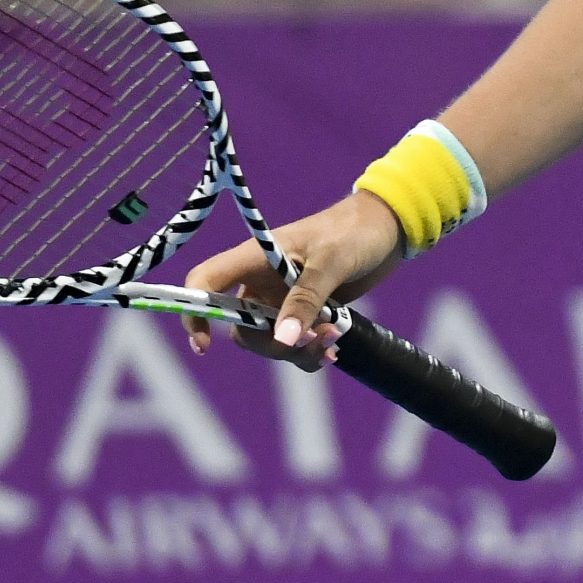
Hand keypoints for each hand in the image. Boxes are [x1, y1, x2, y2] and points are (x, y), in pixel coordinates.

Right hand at [182, 190, 405, 367]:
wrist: (388, 229)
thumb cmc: (354, 231)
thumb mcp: (331, 261)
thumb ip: (306, 299)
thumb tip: (283, 340)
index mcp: (255, 257)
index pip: (205, 282)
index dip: (194, 312)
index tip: (204, 345)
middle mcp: (262, 281)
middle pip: (239, 327)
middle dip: (269, 343)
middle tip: (309, 339)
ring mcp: (282, 299)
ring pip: (268, 341)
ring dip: (296, 350)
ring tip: (333, 338)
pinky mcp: (305, 313)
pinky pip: (294, 345)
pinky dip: (309, 353)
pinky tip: (333, 349)